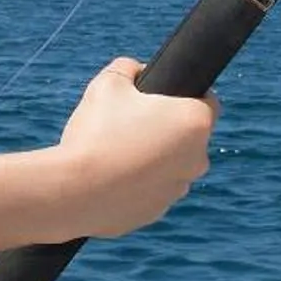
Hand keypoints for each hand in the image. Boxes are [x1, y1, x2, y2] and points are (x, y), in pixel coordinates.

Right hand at [57, 56, 216, 236]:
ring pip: (170, 165)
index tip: (160, 97)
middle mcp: (197, 159)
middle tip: (130, 122)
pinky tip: (109, 176)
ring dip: (152, 157)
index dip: (184, 94)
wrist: (74, 192)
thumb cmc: (96, 133)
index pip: (207, 101)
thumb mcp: (108, 83)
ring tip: (115, 151)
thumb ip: (128, 68)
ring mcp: (178, 189)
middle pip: (187, 136)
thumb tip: (137, 70)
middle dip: (165, 128)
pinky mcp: (157, 212)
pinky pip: (151, 191)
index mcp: (195, 122)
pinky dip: (136, 183)